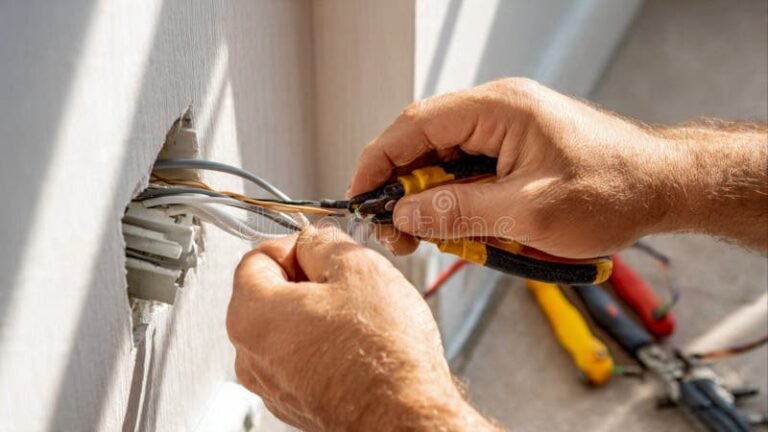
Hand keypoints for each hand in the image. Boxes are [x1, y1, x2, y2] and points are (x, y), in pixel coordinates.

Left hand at [227, 225, 496, 430]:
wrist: (406, 415)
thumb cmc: (384, 354)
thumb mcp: (357, 268)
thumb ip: (324, 242)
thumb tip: (315, 239)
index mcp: (252, 315)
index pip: (256, 256)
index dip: (295, 245)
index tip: (322, 248)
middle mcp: (251, 355)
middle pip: (268, 293)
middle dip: (307, 280)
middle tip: (348, 282)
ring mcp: (273, 384)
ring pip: (287, 327)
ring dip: (317, 313)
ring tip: (359, 317)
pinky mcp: (296, 402)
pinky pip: (301, 358)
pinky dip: (323, 345)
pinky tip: (358, 345)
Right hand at [349, 78, 688, 258]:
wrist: (665, 187)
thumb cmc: (613, 190)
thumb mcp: (528, 212)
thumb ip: (458, 212)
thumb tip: (404, 215)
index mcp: (497, 109)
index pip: (413, 126)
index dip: (377, 163)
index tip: (360, 199)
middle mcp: (496, 112)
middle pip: (423, 145)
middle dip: (404, 191)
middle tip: (398, 235)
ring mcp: (505, 132)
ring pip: (444, 164)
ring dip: (434, 204)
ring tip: (440, 240)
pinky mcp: (515, 153)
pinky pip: (470, 176)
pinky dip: (460, 206)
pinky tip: (469, 232)